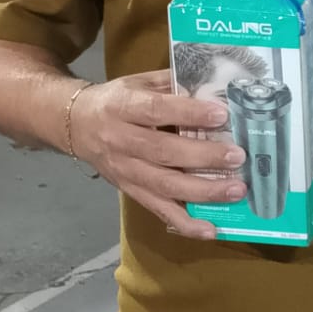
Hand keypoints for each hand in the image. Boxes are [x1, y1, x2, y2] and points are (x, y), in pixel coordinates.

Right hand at [69, 69, 245, 239]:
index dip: (189, 114)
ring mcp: (125, 171)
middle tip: (237, 157)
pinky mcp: (130, 191)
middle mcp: (121, 141)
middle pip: (164, 152)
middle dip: (204, 157)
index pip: (157, 110)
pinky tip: (211, 230)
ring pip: (165, 186)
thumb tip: (214, 84)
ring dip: (203, 192)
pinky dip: (185, 224)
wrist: (75, 124)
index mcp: (122, 107)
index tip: (221, 115)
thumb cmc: (116, 100)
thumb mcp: (139, 82)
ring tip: (235, 190)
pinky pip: (159, 211)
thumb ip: (172, 83)